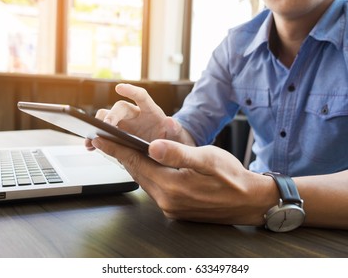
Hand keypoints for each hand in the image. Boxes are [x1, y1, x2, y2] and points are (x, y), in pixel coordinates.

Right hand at [86, 83, 194, 149]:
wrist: (169, 153)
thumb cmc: (173, 141)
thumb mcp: (178, 137)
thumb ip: (176, 129)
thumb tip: (171, 122)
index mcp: (151, 112)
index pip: (141, 96)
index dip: (131, 91)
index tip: (119, 87)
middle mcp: (135, 115)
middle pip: (119, 108)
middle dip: (111, 116)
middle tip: (105, 126)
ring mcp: (125, 125)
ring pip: (106, 118)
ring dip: (97, 126)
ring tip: (92, 138)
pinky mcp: (117, 136)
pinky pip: (103, 133)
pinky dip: (96, 139)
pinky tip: (90, 147)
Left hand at [90, 136, 277, 224]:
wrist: (249, 201)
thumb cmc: (232, 178)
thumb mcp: (208, 160)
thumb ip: (179, 154)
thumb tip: (152, 146)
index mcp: (172, 186)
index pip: (136, 163)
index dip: (116, 148)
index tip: (98, 137)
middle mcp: (167, 200)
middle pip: (136, 173)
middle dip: (119, 155)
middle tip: (103, 141)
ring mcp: (171, 207)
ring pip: (144, 181)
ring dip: (132, 165)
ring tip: (120, 149)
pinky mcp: (176, 209)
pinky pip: (154, 189)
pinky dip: (146, 174)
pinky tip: (145, 165)